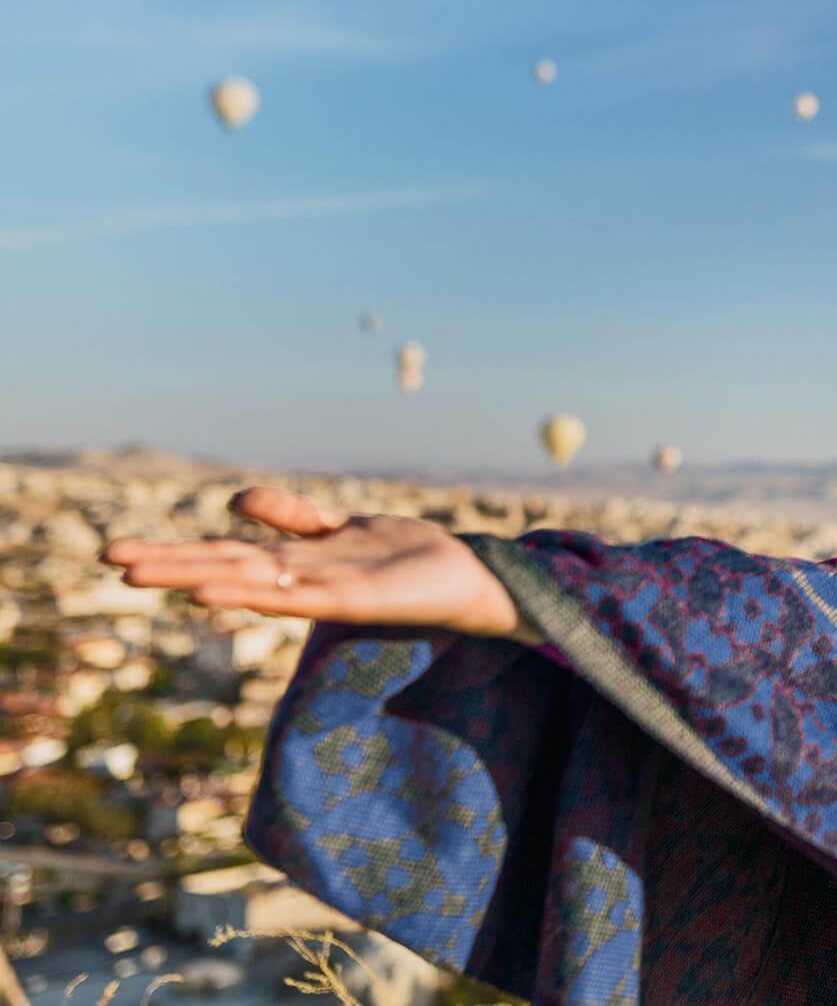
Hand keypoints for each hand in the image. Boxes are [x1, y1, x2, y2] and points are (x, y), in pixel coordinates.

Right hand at [100, 486, 524, 638]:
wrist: (462, 579)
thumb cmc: (400, 559)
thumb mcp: (337, 528)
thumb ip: (291, 517)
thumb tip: (235, 502)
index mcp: (293, 561)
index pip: (222, 553)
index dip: (174, 552)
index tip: (118, 554)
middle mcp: (298, 577)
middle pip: (224, 566)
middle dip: (169, 563)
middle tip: (108, 559)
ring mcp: (322, 589)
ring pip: (249, 581)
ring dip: (196, 577)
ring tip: (142, 573)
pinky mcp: (352, 600)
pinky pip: (296, 596)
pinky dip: (255, 594)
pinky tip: (216, 593)